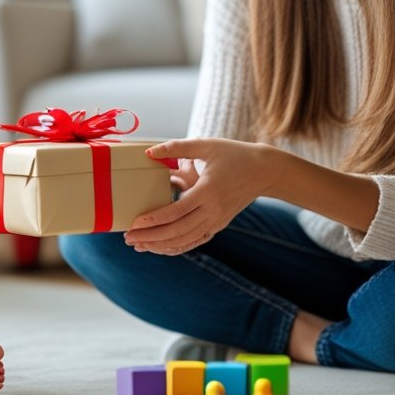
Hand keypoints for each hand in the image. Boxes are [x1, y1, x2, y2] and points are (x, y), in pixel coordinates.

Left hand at [128, 138, 272, 255]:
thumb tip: (149, 152)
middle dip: (151, 237)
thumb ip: (177, 148)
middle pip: (178, 231)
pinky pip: (196, 241)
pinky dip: (177, 247)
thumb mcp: (207, 145)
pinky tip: (161, 248)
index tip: (134, 222)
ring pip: (186, 240)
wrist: (265, 171)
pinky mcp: (219, 225)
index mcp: (208, 191)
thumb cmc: (235, 154)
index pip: (176, 211)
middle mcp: (213, 210)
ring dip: (161, 246)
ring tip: (139, 245)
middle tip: (128, 238)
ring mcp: (217, 220)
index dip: (154, 219)